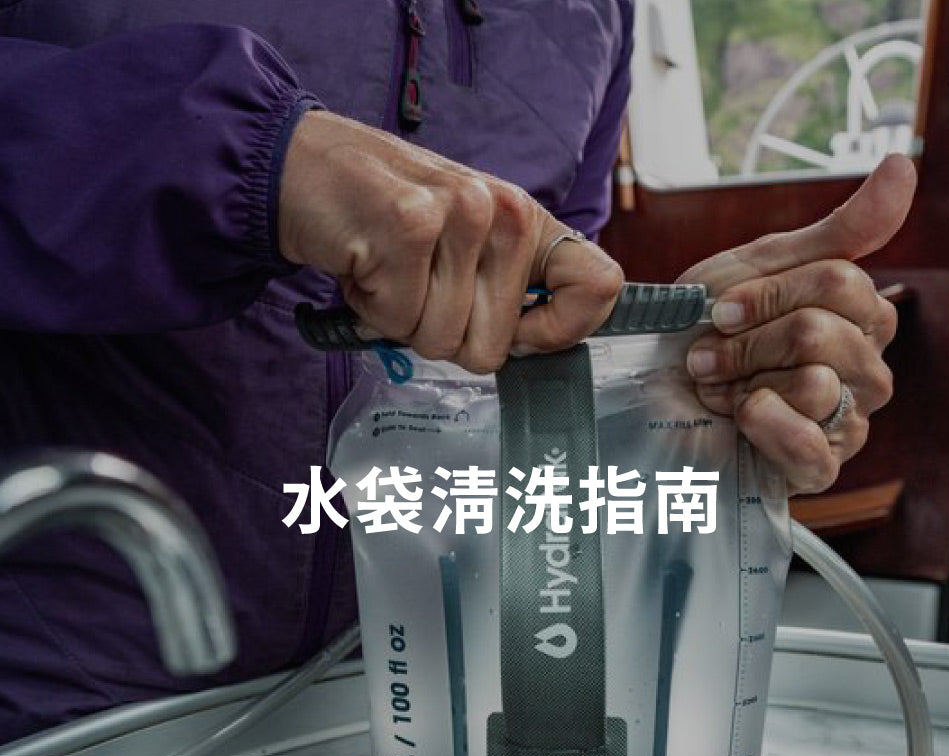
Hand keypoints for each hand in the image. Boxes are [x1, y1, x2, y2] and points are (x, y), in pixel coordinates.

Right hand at [278, 110, 622, 372]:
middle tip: (415, 285)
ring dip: (402, 321)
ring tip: (388, 269)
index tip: (517, 333)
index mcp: (529, 221)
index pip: (598, 287)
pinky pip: (400, 322)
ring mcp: (462, 215)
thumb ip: (507, 290)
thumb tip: (537, 346)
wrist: (306, 169)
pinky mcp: (411, 224)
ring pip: (443, 341)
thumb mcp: (465, 248)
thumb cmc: (387, 218)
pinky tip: (365, 264)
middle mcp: (506, 212)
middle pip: (493, 349)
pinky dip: (371, 310)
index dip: (560, 333)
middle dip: (442, 334)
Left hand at [679, 154, 916, 493]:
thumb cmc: (711, 326)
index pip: (837, 283)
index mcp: (863, 317)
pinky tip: (740, 415)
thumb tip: (902, 166)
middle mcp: (866, 370)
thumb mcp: (763, 266)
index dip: (764, 294)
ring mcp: (847, 421)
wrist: (658, 388)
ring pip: (812, 384)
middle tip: (707, 356)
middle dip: (745, 342)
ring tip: (717, 389)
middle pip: (819, 332)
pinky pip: (809, 448)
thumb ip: (838, 231)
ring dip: (744, 382)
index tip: (718, 310)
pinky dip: (764, 426)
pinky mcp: (820, 468)